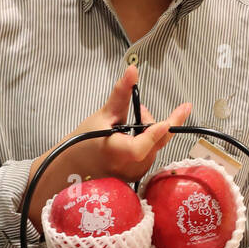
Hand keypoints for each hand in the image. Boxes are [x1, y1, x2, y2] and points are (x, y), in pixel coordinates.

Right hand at [25, 65, 190, 232]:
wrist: (73, 168)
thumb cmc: (85, 140)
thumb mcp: (103, 115)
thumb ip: (121, 93)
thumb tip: (133, 69)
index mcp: (118, 152)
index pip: (142, 145)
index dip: (156, 132)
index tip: (175, 115)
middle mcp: (129, 167)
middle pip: (156, 140)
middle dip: (153, 122)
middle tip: (138, 109)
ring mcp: (135, 174)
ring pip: (155, 147)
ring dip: (149, 132)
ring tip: (128, 126)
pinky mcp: (137, 177)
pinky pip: (151, 155)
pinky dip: (146, 143)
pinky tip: (132, 139)